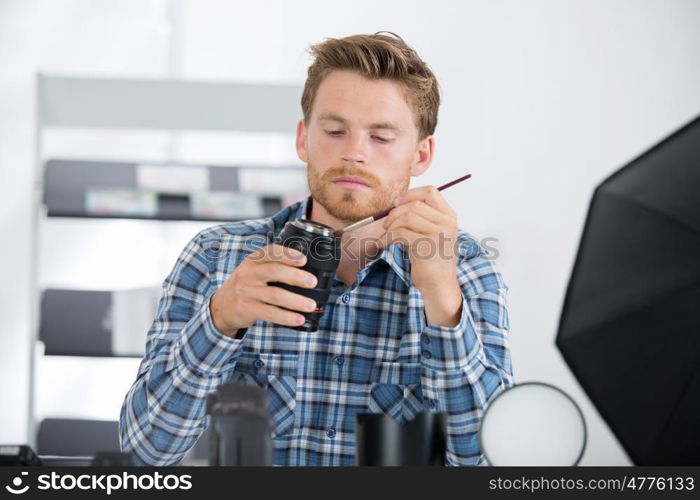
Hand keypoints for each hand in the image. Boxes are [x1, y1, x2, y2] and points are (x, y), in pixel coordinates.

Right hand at [210, 244, 318, 336]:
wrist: (221, 305)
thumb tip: (307, 271)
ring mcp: (246, 291)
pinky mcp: (247, 308)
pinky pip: (270, 313)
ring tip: (311, 305)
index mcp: (253, 260)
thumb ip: (274, 266)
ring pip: (274, 295)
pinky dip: (286, 317)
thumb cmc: (247, 285)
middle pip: (274, 271)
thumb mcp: (254, 270)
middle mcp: (248, 273)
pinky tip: (298, 319)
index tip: (304, 260)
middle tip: (312, 282)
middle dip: (296, 276)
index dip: (288, 255)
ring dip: (295, 300)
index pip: (270, 252)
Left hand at [381, 186, 462, 326]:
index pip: (430, 191)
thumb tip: (396, 202)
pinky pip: (401, 233)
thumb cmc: (431, 259)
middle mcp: (447, 223)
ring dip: (391, 224)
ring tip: (386, 235)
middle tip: (387, 224)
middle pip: (415, 204)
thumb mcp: (431, 233)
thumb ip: (421, 217)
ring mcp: (438, 234)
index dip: (410, 194)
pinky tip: (384, 243)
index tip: (397, 204)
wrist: (439, 285)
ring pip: (407, 216)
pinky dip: (388, 237)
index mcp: (449, 216)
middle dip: (396, 212)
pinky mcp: (426, 246)